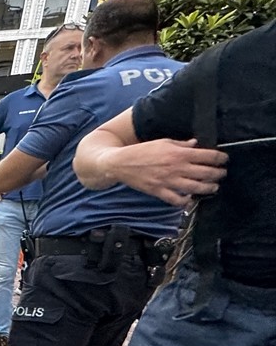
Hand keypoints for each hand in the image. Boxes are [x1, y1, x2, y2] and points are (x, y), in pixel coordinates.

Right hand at [107, 139, 227, 206]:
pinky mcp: (159, 191)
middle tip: (222, 174)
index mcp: (179, 153)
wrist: (121, 163)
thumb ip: (181, 144)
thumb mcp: (163, 142)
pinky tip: (190, 200)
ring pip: (196, 188)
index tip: (224, 160)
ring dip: (208, 188)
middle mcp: (177, 168)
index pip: (208, 156)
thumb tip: (195, 144)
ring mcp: (168, 181)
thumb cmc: (142, 151)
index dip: (220, 158)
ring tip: (213, 187)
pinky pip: (177, 200)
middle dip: (218, 174)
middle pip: (206, 173)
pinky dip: (186, 202)